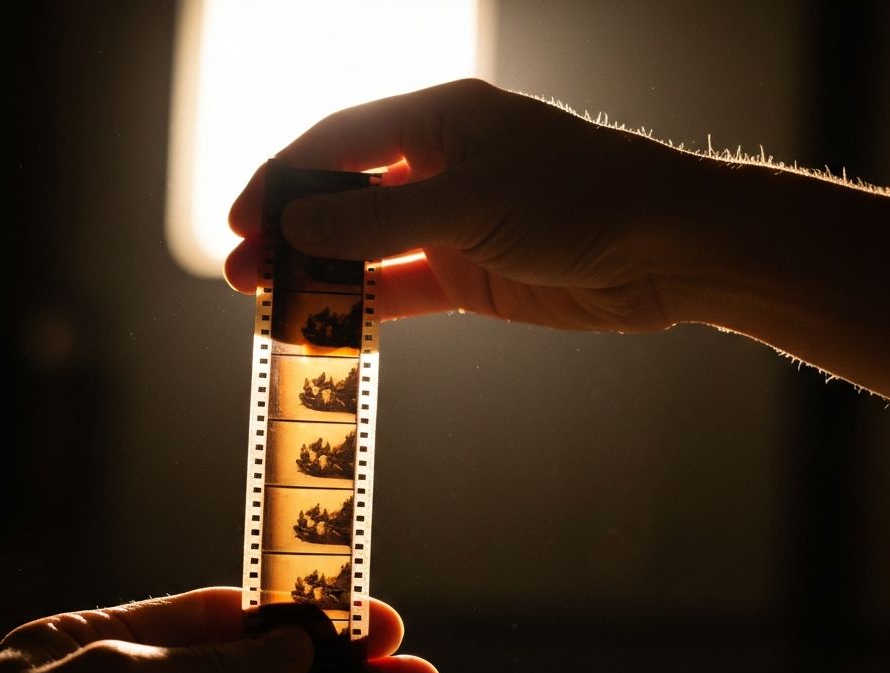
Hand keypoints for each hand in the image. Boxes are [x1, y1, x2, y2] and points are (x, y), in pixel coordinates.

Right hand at [226, 78, 677, 332]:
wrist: (661, 253)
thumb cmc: (578, 198)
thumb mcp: (470, 201)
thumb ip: (382, 214)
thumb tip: (297, 220)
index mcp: (439, 119)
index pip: (339, 139)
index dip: (283, 176)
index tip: (238, 217)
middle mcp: (438, 168)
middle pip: (344, 196)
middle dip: (291, 232)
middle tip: (240, 268)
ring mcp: (451, 226)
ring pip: (366, 250)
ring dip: (319, 274)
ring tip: (267, 301)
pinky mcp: (467, 278)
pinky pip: (400, 292)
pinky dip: (363, 308)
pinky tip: (324, 324)